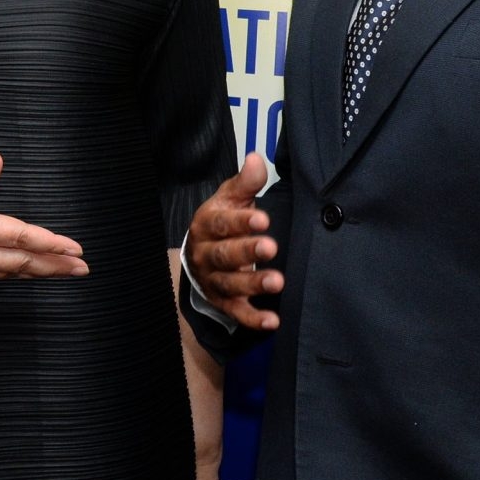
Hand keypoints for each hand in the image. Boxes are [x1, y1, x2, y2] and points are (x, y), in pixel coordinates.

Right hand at [0, 154, 88, 277]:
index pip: (17, 235)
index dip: (49, 242)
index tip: (74, 247)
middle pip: (20, 260)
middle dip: (54, 264)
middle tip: (83, 267)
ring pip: (8, 271)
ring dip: (39, 273)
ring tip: (64, 273)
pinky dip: (14, 275)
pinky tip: (24, 273)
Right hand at [185, 152, 281, 328]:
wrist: (202, 257)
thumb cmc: (222, 224)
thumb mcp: (230, 199)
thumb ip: (245, 183)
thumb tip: (256, 158)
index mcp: (206, 225)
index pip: (221, 223)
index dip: (241, 222)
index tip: (263, 219)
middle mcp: (205, 254)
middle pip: (223, 254)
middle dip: (247, 251)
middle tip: (271, 247)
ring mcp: (213, 280)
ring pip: (230, 284)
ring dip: (253, 283)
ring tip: (277, 282)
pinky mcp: (223, 302)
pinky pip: (237, 312)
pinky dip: (253, 318)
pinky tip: (272, 320)